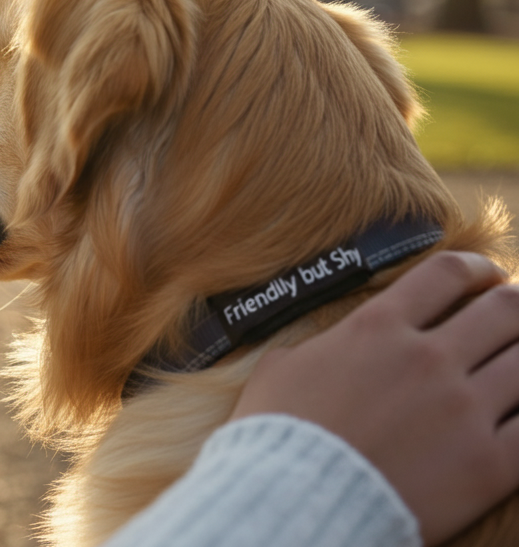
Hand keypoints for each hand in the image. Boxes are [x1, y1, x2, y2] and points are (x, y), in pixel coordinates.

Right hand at [231, 251, 518, 545]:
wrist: (294, 502)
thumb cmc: (276, 436)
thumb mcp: (279, 370)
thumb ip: (316, 349)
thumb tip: (321, 350)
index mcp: (377, 328)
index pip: (444, 274)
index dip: (474, 268)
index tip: (485, 277)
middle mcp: (428, 358)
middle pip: (504, 310)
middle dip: (514, 307)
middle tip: (513, 318)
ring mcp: (463, 409)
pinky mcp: (488, 463)